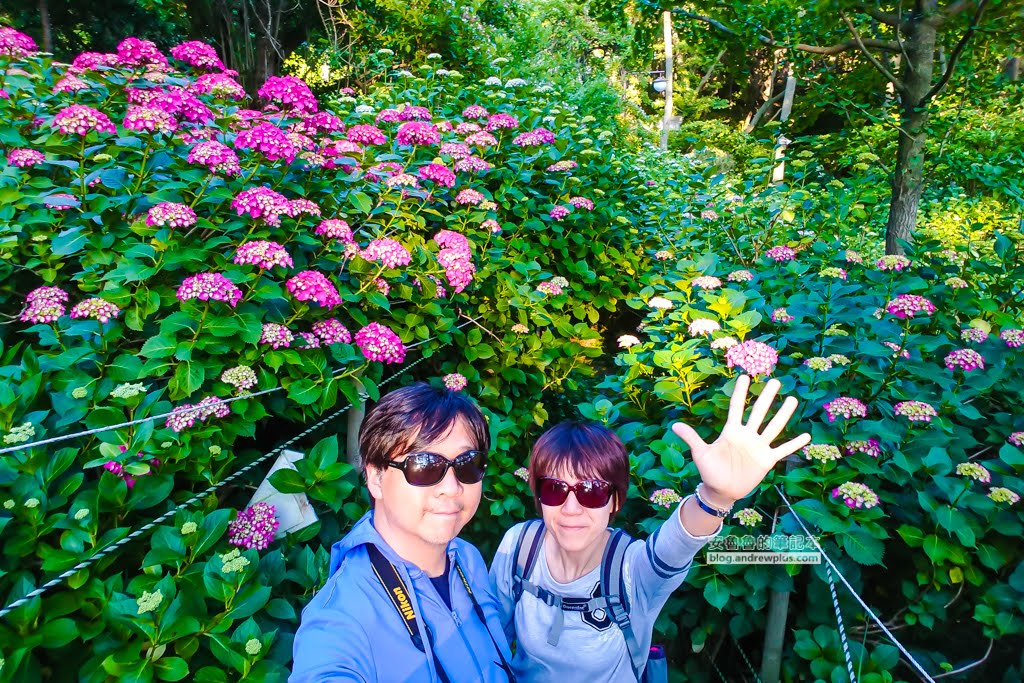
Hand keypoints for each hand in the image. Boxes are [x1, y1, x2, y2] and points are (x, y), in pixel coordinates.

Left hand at [671, 375, 809, 505]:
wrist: (721, 491)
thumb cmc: (710, 471)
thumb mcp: (700, 453)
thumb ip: (691, 438)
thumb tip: (674, 426)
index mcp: (731, 431)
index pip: (736, 408)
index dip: (739, 393)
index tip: (744, 376)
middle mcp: (747, 435)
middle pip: (759, 412)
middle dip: (767, 397)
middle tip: (776, 381)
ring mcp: (758, 447)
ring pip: (773, 427)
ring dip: (783, 415)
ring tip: (793, 399)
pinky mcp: (766, 460)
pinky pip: (783, 450)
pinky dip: (794, 443)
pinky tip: (806, 435)